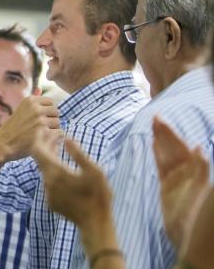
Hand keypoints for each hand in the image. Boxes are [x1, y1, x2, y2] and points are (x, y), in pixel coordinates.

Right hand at [0, 96, 59, 161]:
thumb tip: (40, 88)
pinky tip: (44, 140)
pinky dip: (54, 138)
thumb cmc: (13, 127)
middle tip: (40, 128)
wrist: (3, 143)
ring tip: (41, 134)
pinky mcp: (43, 132)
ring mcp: (40, 120)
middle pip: (56, 112)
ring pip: (58, 123)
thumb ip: (32, 100)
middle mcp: (35, 108)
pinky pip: (59, 133)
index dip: (47, 112)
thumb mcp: (20, 109)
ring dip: (52, 129)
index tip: (39, 119)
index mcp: (30, 100)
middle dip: (51, 120)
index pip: (51, 102)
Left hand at [33, 130, 111, 231]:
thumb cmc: (98, 196)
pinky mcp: (51, 201)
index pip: (38, 150)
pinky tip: (62, 167)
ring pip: (44, 170)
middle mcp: (48, 182)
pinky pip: (48, 181)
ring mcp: (48, 193)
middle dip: (46, 145)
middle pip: (40, 159)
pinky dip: (52, 170)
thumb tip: (66, 138)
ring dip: (49, 157)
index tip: (45, 128)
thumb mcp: (94, 171)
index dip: (39, 137)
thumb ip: (78, 153)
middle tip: (55, 134)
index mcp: (56, 172)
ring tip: (59, 146)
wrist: (94, 224)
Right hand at [152, 116, 209, 247]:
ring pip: (167, 154)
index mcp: (196, 171)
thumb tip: (199, 147)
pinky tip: (153, 144)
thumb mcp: (203, 190)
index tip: (160, 122)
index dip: (171, 134)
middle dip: (165, 133)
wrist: (190, 237)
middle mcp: (187, 172)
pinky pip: (161, 166)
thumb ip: (201, 169)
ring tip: (152, 125)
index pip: (182, 147)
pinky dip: (157, 154)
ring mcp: (177, 178)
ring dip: (160, 140)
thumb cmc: (199, 214)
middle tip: (154, 118)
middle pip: (174, 147)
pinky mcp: (167, 187)